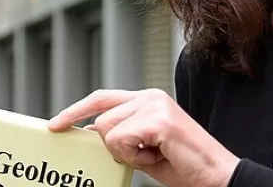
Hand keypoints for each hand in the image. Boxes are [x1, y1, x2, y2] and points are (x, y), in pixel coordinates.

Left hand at [46, 89, 239, 186]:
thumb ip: (121, 137)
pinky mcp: (158, 120)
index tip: (55, 124)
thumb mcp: (144, 150)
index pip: (101, 98)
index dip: (76, 111)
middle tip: (148, 155)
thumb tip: (91, 133)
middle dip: (116, 147)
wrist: (217, 176)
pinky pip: (120, 141)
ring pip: (108, 131)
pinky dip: (135, 157)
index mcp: (147, 100)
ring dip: (127, 153)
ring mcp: (154, 105)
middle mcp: (150, 97)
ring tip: (156, 155)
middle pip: (101, 119)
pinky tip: (158, 156)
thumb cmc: (184, 166)